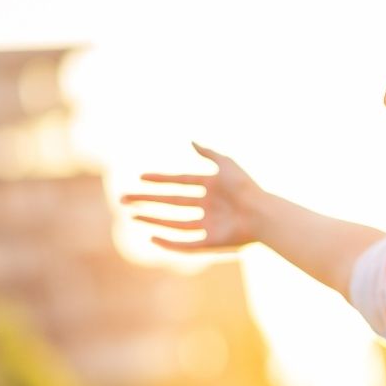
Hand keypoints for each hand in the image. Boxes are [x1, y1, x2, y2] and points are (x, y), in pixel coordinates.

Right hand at [119, 143, 264, 251]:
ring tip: (132, 215)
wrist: (261, 212)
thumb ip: (209, 153)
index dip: (160, 179)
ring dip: (153, 219)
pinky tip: (152, 237)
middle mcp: (208, 206)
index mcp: (211, 187)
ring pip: (174, 223)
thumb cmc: (246, 187)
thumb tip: (191, 141)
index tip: (140, 177)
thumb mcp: (226, 164)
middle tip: (123, 198)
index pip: (179, 182)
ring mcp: (209, 225)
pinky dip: (169, 243)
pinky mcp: (211, 242)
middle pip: (171, 203)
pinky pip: (185, 244)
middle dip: (147, 200)